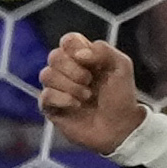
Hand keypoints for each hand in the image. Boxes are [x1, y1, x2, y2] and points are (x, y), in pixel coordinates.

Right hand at [39, 30, 147, 153]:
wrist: (120, 127)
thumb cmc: (121, 97)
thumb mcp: (121, 66)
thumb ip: (103, 50)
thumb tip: (78, 55)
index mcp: (83, 57)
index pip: (68, 40)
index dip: (76, 48)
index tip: (91, 62)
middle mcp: (67, 70)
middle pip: (54, 56)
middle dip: (73, 70)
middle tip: (90, 82)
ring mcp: (58, 89)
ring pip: (46, 75)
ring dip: (70, 86)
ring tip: (86, 97)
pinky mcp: (52, 107)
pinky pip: (45, 96)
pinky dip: (63, 99)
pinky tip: (77, 106)